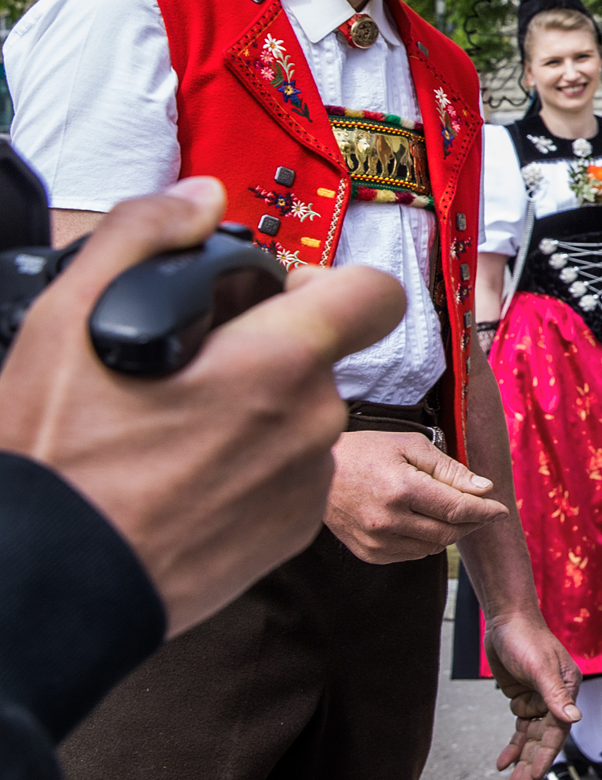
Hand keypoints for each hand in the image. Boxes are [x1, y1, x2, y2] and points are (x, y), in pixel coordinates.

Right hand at [0, 177, 403, 634]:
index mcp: (282, 362)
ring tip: (174, 430)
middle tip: (191, 370)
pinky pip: (289, 473)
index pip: (375, 294)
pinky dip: (251, 467)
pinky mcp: (294, 531)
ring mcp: (308, 482)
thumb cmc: (60, 458)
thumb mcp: (68, 319)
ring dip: (256, 412)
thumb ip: (144, 233)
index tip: (281, 297)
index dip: (332, 285)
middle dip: (268, 352)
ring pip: (300, 416)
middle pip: (320, 357)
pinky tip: (185, 476)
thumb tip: (202, 197)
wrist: (48, 582)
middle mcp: (313, 421)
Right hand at [324, 430, 508, 563]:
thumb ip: (449, 469)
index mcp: (401, 489)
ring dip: (451, 532)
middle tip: (484, 510)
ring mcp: (376, 541)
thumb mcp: (411, 446)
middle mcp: (388, 521)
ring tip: (454, 512)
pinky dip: (428, 541)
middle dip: (473, 522)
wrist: (318, 473)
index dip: (485, 511)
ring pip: (433, 547)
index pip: (457, 508)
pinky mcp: (368, 553)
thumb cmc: (367, 451)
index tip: (502, 509)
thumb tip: (483, 488)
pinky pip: (413, 554)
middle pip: (449, 532)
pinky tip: (426, 522)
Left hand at [484, 609, 582, 779]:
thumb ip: (556, 695)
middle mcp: (555, 697)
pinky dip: (512, 746)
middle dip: (532, 764)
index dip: (546, 755)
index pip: (558, 730)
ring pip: (530, 737)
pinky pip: (519, 728)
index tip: (535, 778)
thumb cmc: (527, 639)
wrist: (506, 620)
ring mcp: (538, 698)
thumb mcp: (541, 668)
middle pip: (543, 738)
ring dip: (521, 760)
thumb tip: (574, 719)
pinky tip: (502, 764)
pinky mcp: (522, 697)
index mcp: (567, 689)